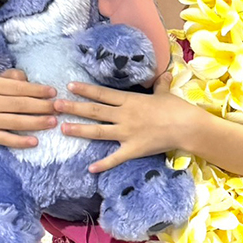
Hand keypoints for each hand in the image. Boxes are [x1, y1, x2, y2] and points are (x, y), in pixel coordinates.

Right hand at [0, 69, 56, 147]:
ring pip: (15, 122)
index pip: (18, 88)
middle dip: (41, 106)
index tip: (53, 92)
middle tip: (58, 108)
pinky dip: (20, 142)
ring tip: (53, 122)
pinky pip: (5, 139)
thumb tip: (30, 81)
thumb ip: (14, 76)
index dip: (37, 90)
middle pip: (19, 105)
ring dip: (36, 123)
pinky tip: (35, 141)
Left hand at [54, 73, 197, 171]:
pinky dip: (103, 164)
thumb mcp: (165, 93)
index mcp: (130, 100)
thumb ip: (160, 85)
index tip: (69, 86)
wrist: (186, 126)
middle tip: (56, 104)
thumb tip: (163, 74)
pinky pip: (115, 158)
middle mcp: (124, 115)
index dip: (85, 89)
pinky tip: (90, 168)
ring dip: (80, 130)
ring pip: (98, 131)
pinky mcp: (133, 149)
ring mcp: (127, 133)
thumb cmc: (176, 108)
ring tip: (63, 128)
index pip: (102, 94)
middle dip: (74, 107)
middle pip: (94, 110)